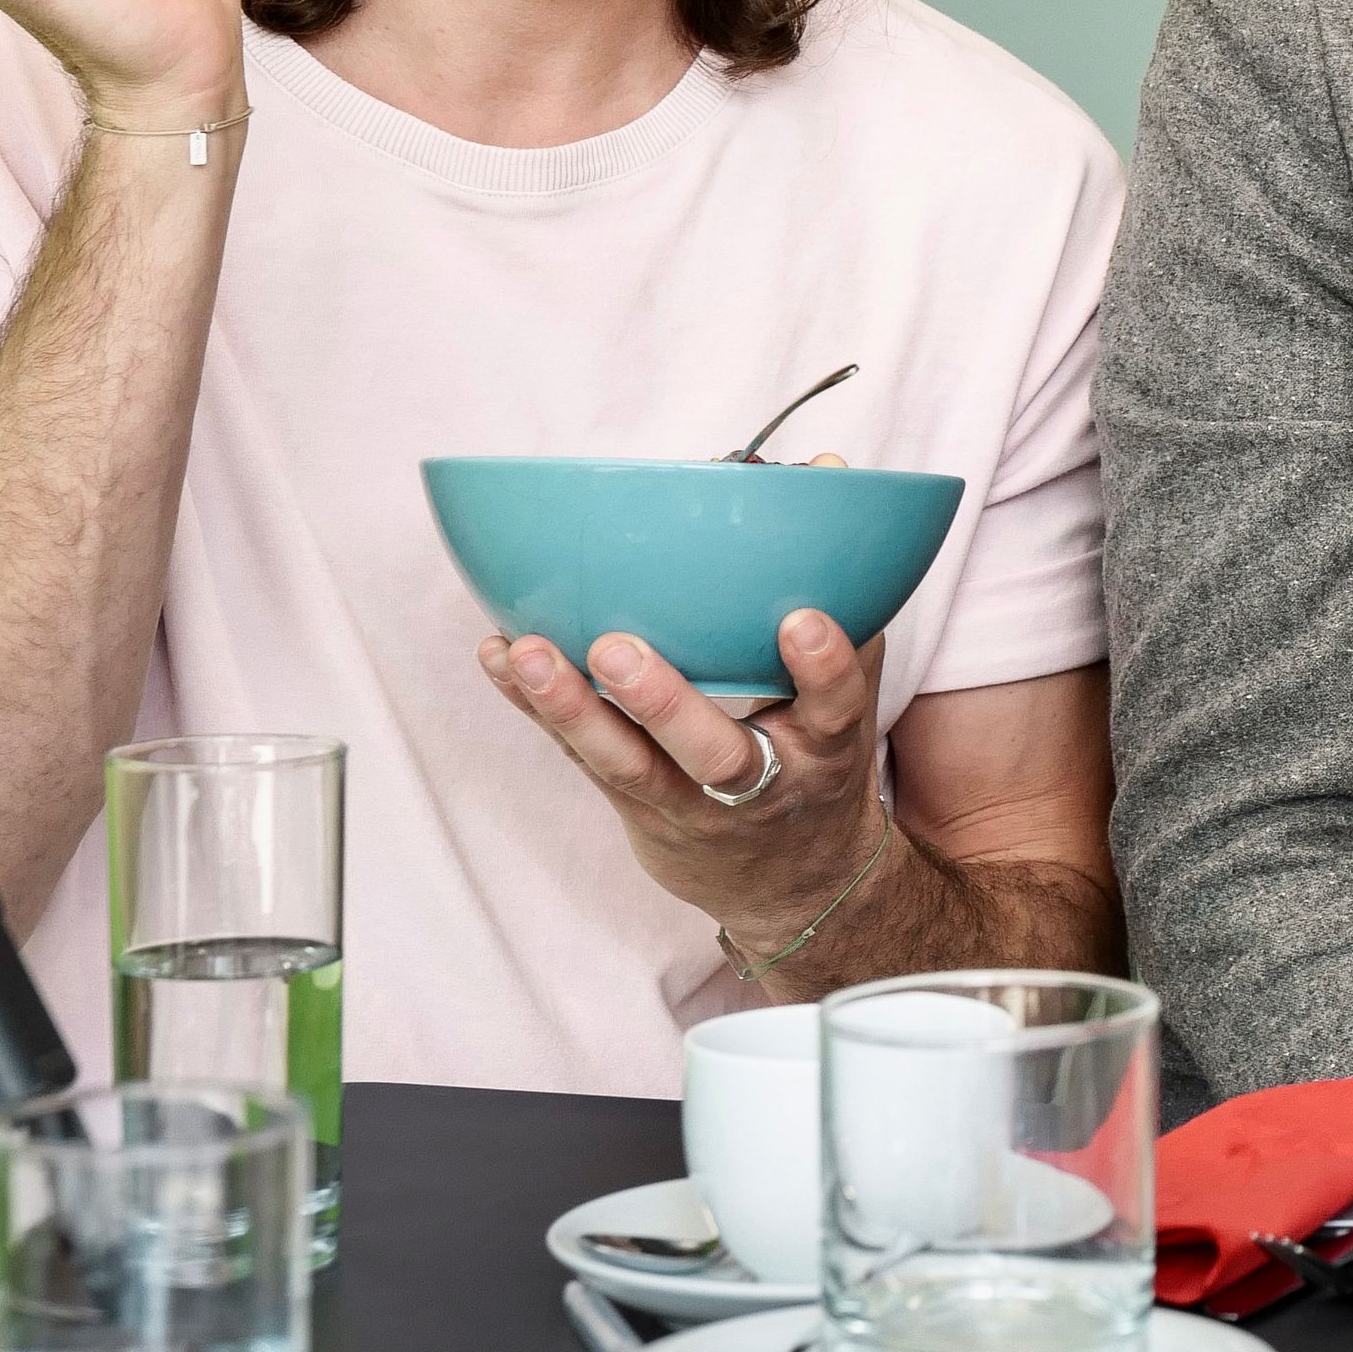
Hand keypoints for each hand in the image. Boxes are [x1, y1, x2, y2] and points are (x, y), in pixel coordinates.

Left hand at [479, 582, 893, 955]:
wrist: (797, 886)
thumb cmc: (820, 760)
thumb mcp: (853, 695)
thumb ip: (844, 592)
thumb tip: (822, 465)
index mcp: (825, 747)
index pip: (836, 707)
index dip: (824, 669)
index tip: (802, 622)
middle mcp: (759, 783)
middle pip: (713, 753)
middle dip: (663, 703)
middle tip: (615, 649)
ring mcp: (689, 804)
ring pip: (626, 764)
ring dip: (571, 709)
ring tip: (527, 652)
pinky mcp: (634, 808)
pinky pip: (581, 759)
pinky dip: (537, 708)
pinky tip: (500, 657)